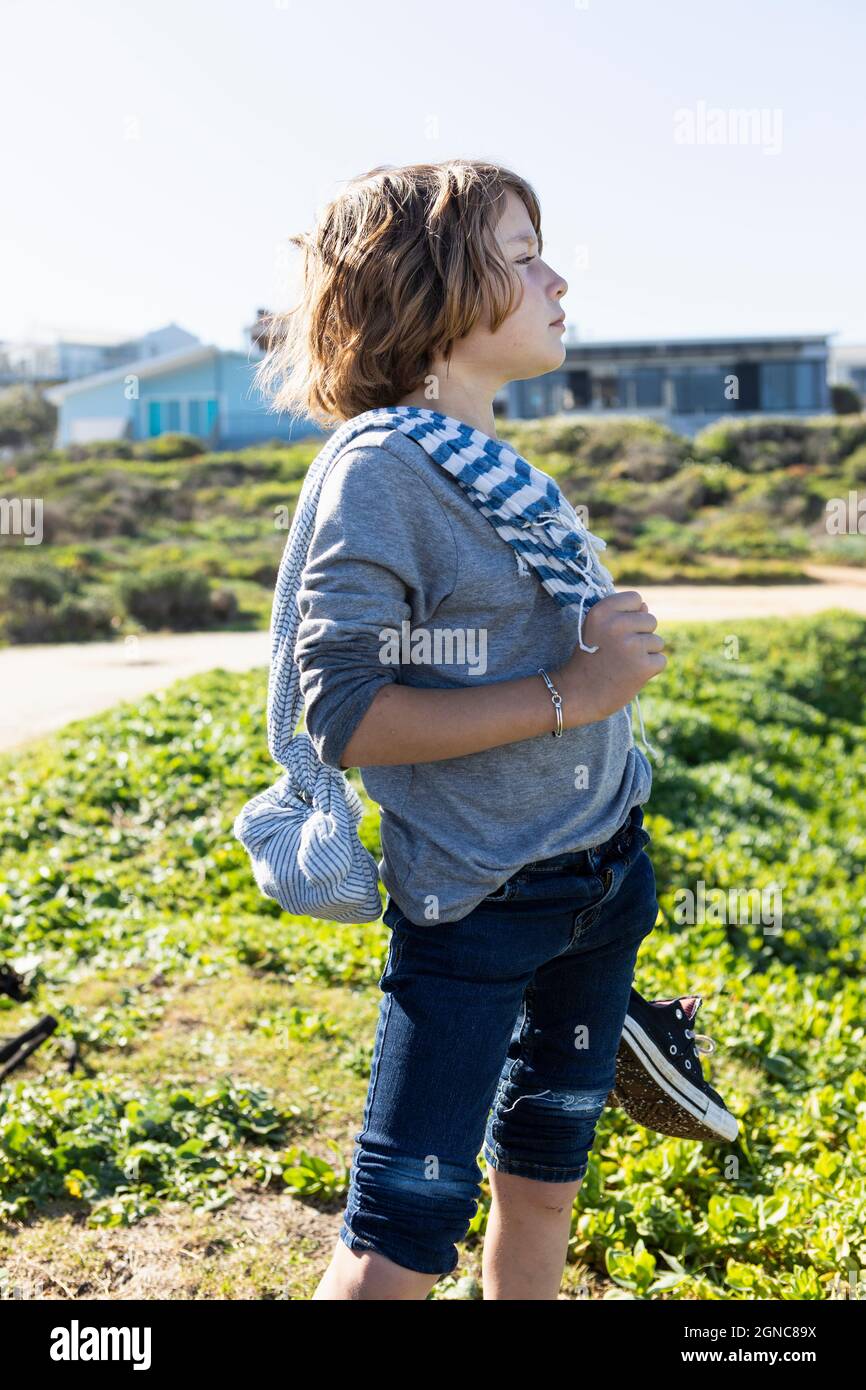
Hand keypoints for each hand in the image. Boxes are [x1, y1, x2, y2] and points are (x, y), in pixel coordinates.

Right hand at [553, 590, 665, 727]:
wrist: (578, 694)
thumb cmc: (588, 659)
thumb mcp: (595, 629)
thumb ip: (619, 615)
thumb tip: (645, 606)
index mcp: (602, 611)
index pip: (635, 598)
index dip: (630, 614)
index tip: (617, 630)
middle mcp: (616, 625)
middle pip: (650, 620)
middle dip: (640, 635)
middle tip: (619, 652)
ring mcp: (631, 645)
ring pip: (657, 641)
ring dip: (645, 654)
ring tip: (623, 664)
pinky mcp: (643, 666)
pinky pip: (661, 660)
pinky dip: (650, 669)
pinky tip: (631, 674)